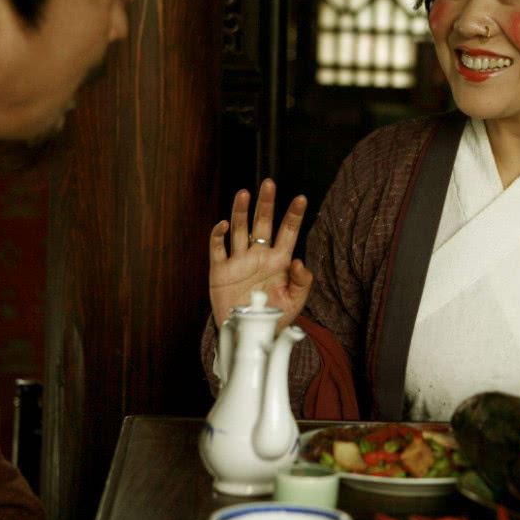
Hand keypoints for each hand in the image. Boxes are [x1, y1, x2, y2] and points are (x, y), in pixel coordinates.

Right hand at [208, 178, 312, 331]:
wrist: (248, 335)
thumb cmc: (274, 318)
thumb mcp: (295, 302)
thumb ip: (302, 282)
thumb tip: (299, 260)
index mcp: (279, 261)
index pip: (288, 232)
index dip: (294, 215)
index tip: (302, 199)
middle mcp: (259, 255)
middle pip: (263, 223)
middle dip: (266, 204)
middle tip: (269, 183)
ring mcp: (239, 261)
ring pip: (240, 230)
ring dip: (241, 212)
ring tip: (244, 193)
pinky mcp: (220, 271)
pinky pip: (218, 248)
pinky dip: (219, 235)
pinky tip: (224, 224)